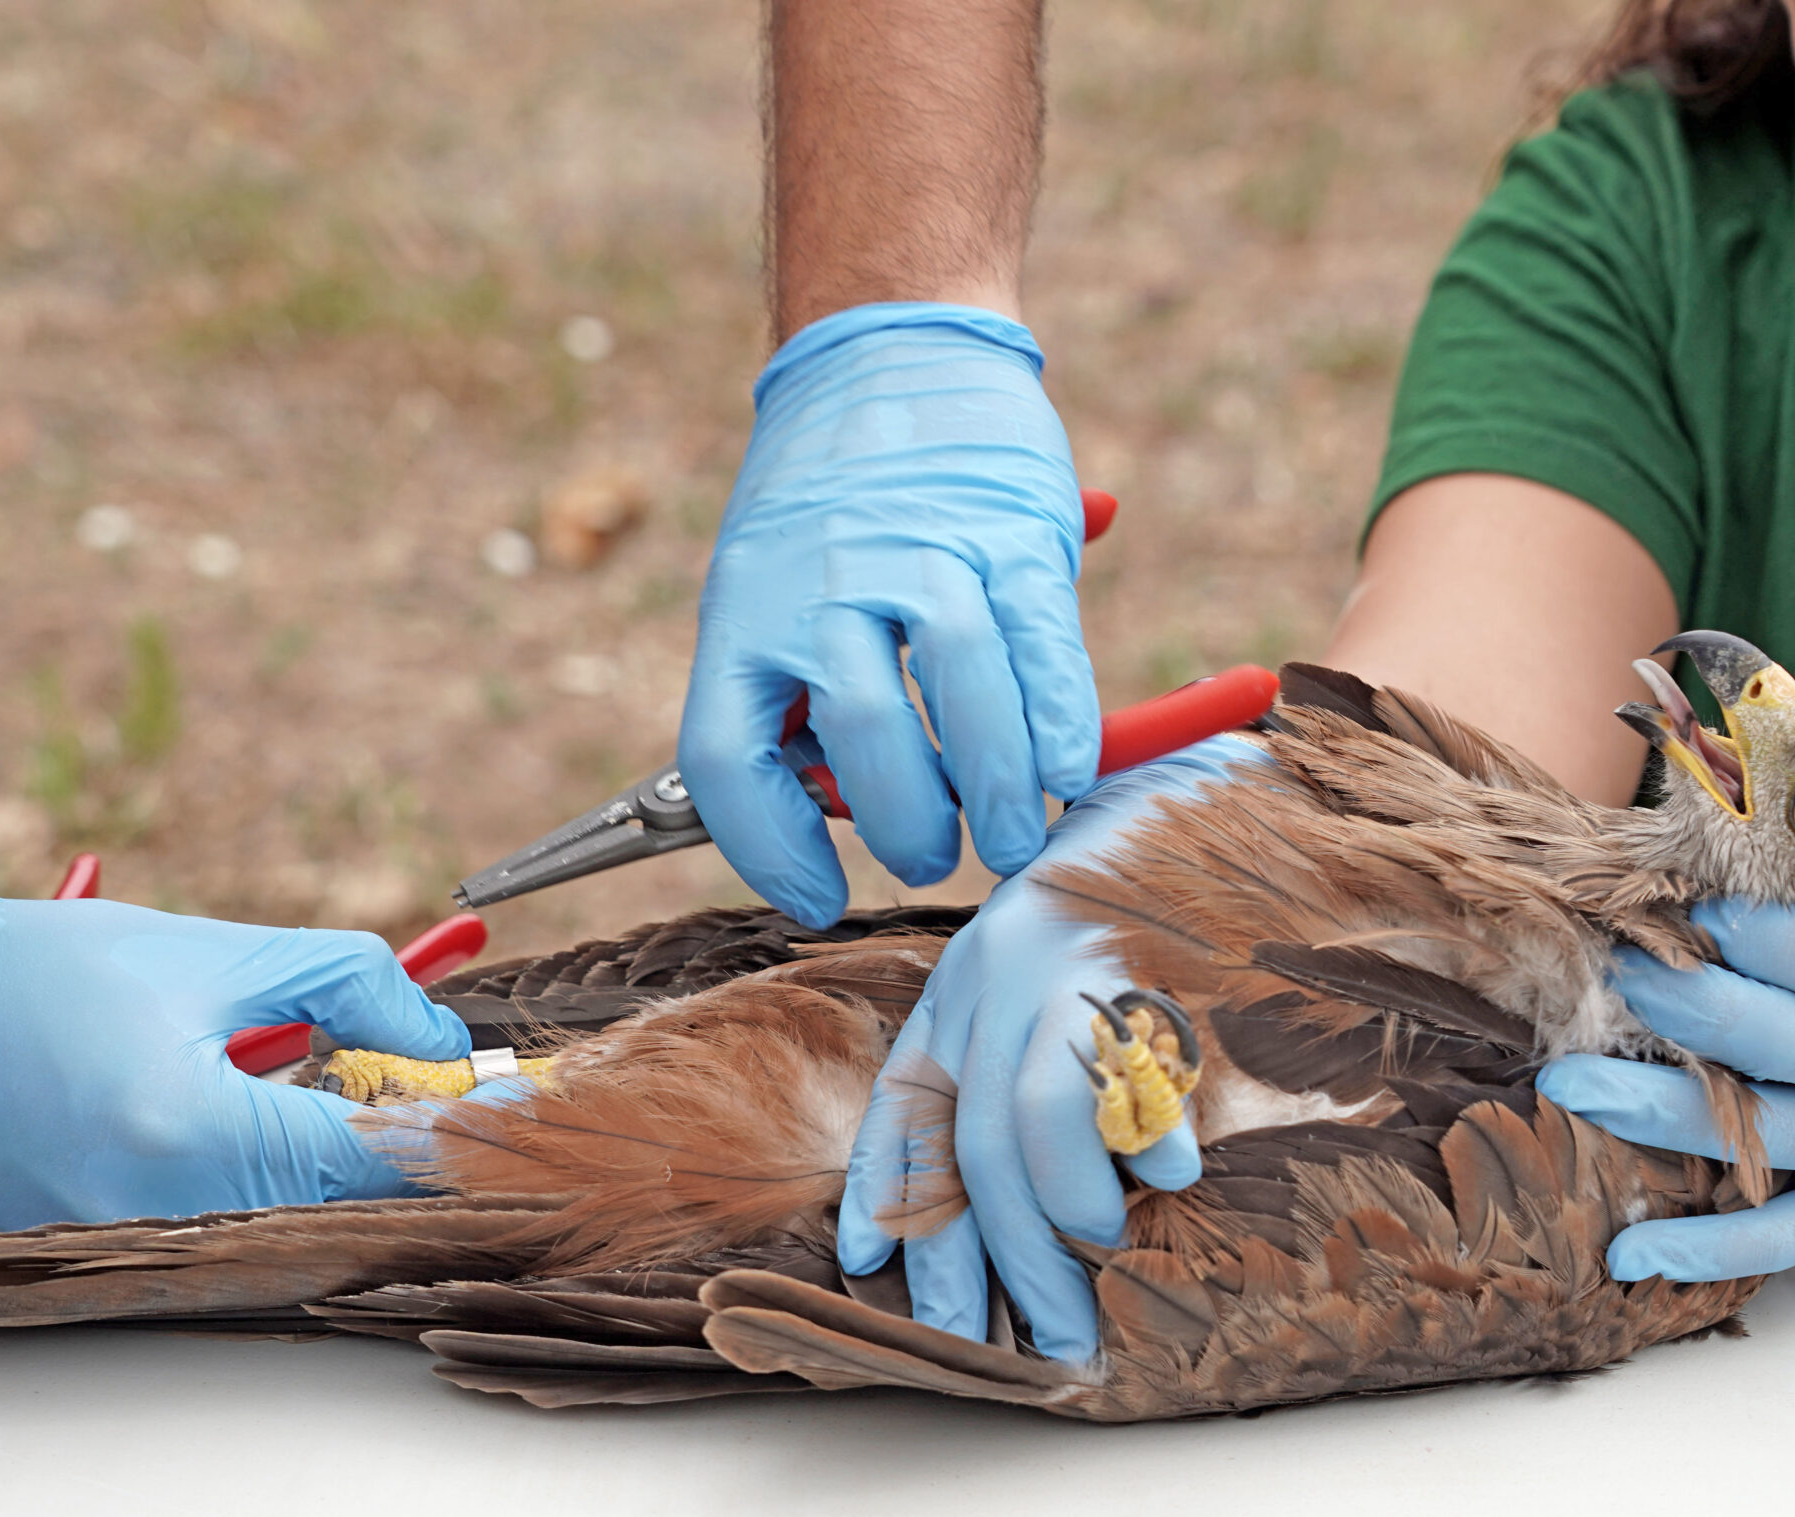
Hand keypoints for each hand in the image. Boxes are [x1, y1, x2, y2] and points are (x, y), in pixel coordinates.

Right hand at [0, 868, 471, 1232]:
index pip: (369, 1160)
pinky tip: (257, 1154)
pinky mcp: (76, 1265)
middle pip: (328, 1214)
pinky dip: (245, 1205)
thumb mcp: (220, 956)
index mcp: (191, 1131)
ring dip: (322, 1189)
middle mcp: (152, 1214)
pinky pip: (198, 1246)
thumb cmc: (39, 972)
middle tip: (433, 1118)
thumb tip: (440, 1041)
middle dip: (393, 1166)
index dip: (446, 1133)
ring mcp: (110, 1253)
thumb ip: (351, 988)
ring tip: (348, 1125)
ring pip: (269, 1237)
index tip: (497, 1109)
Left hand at [680, 302, 1098, 927]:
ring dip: (996, 789)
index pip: (726, 757)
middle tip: (932, 855)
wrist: (890, 345)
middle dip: (906, 826)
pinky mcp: (1011, 531)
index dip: (767, 847)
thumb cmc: (829, 501)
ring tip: (1013, 834)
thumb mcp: (768, 587)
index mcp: (743, 608)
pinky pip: (1040, 647)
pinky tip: (1068, 766)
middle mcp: (822, 580)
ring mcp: (922, 551)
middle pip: (860, 736)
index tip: (814, 894)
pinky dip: (1062, 723)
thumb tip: (826, 815)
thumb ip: (790, 691)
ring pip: (961, 696)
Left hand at [836, 740, 1250, 1360]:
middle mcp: (996, 972)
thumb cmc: (1163, 883)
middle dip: (995, 1259)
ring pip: (1027, 1127)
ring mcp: (1065, 964)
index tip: (872, 1263)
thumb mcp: (1066, 960)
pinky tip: (1175, 1178)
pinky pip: (1123, 1072)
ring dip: (1064, 1222)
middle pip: (966, 1144)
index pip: (903, 1104)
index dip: (886, 1193)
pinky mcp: (1140, 955)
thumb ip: (1032, 1050)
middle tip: (1040, 1338)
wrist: (1235, 772)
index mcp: (967, 978)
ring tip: (1101, 1273)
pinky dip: (1144, 1140)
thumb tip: (1037, 1188)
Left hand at [1539, 899, 1794, 1281]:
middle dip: (1687, 1006)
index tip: (1681, 912)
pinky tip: (1628, 1253)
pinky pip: (1785, 1238)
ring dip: (1659, 1112)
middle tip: (1609, 978)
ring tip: (1571, 1084)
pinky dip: (1706, 1250)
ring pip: (1770, 1134)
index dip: (1755, 936)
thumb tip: (1693, 877)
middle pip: (1787, 1041)